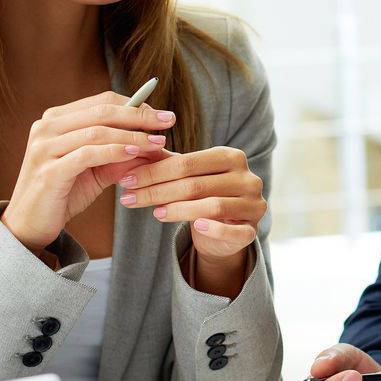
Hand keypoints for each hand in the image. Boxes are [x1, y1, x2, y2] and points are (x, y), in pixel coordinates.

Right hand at [0, 92, 172, 252]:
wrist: (30, 226)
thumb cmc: (63, 194)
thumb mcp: (96, 170)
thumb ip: (121, 154)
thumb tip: (158, 144)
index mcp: (55, 120)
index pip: (101, 102)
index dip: (135, 105)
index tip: (162, 115)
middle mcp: (46, 128)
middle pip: (101, 111)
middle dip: (139, 115)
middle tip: (168, 121)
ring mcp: (44, 148)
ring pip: (96, 131)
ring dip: (133, 135)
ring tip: (158, 142)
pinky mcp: (48, 171)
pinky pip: (88, 154)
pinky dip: (115, 151)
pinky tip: (136, 153)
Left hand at [119, 144, 266, 295]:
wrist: (227, 231)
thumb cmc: (204, 197)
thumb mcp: (188, 177)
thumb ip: (167, 163)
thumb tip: (133, 149)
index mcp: (231, 157)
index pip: (188, 162)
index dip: (154, 172)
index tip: (127, 180)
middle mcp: (247, 178)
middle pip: (196, 184)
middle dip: (157, 191)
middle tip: (128, 198)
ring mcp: (253, 204)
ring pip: (212, 206)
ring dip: (179, 210)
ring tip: (155, 213)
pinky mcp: (252, 230)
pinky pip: (233, 231)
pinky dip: (214, 229)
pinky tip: (195, 228)